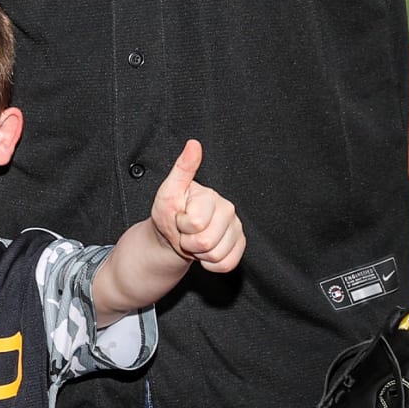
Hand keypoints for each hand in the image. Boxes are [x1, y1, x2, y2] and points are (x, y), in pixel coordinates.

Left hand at [149, 140, 244, 272]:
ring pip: (216, 255)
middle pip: (206, 242)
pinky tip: (205, 252)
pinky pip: (227, 264)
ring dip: (199, 254)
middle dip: (189, 242)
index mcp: (211, 196)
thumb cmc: (169, 213)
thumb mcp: (168, 191)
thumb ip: (182, 168)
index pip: (196, 223)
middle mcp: (228, 209)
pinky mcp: (240, 244)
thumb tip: (193, 143)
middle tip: (185, 232)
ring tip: (193, 240)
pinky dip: (211, 264)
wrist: (173, 236)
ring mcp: (236, 228)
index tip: (180, 217)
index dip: (182, 225)